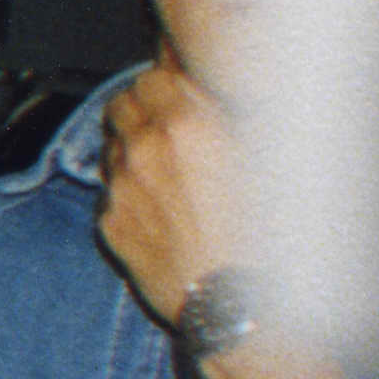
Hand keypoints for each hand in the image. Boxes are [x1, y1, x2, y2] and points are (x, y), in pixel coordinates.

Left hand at [96, 55, 246, 330]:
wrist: (241, 304)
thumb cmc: (269, 234)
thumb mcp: (268, 157)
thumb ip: (228, 117)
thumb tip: (211, 94)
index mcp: (187, 122)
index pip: (153, 74)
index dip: (167, 80)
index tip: (177, 85)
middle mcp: (145, 148)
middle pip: (124, 102)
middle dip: (144, 106)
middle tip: (170, 122)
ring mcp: (122, 186)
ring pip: (112, 143)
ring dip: (133, 144)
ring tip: (168, 166)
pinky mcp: (109, 222)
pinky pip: (109, 190)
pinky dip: (127, 189)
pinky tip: (160, 206)